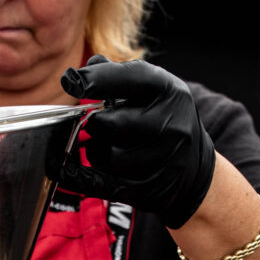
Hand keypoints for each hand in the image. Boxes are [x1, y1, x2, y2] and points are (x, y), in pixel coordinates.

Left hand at [60, 56, 215, 228]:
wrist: (193, 170)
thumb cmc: (164, 122)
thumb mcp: (153, 91)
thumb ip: (119, 76)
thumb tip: (83, 69)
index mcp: (170, 92)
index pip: (128, 78)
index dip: (95, 80)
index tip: (71, 81)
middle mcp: (170, 125)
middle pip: (110, 123)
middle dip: (97, 124)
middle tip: (99, 125)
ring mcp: (162, 161)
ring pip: (107, 155)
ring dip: (96, 152)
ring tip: (108, 147)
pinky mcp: (147, 190)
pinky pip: (100, 183)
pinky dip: (80, 177)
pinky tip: (67, 171)